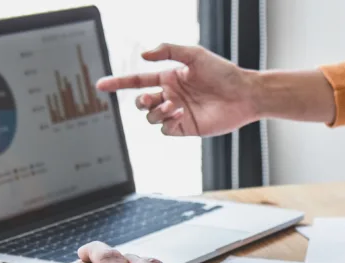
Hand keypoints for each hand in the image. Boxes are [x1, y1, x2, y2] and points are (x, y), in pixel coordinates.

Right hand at [97, 43, 258, 136]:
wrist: (244, 94)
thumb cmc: (223, 72)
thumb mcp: (194, 54)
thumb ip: (168, 51)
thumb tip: (144, 55)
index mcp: (169, 78)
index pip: (138, 81)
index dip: (118, 83)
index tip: (101, 85)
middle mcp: (171, 96)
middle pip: (141, 102)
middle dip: (141, 101)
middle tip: (150, 98)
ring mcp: (178, 113)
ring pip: (151, 117)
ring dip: (157, 111)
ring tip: (174, 105)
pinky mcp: (186, 127)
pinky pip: (165, 129)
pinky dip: (166, 122)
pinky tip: (179, 113)